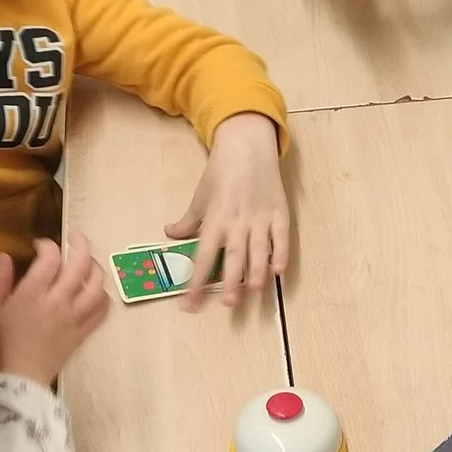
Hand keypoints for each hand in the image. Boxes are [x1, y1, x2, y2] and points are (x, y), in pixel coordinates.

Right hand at [0, 232, 110, 385]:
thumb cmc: (0, 344)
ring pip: (97, 284)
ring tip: (85, 263)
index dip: (47, 244)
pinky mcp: (84, 332)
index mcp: (33, 294)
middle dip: (80, 244)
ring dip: (94, 267)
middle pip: (80, 263)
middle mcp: (58, 301)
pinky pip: (103, 309)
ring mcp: (75, 317)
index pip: (50, 257)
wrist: (19, 380)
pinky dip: (103, 295)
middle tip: (73, 238)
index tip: (39, 246)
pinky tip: (95, 291)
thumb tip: (5, 256)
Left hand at [165, 113, 289, 311]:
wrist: (248, 145)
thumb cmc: (220, 172)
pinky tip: (278, 272)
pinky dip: (281, 254)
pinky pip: (282, 238)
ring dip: (257, 273)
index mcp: (215, 219)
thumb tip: (170, 235)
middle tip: (229, 305)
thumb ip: (188, 220)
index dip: (197, 281)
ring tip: (254, 293)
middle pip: (234, 256)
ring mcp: (261, 217)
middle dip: (232, 282)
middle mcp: (238, 221)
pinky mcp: (280, 212)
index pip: (204, 255)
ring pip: (260, 250)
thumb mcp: (200, 196)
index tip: (190, 304)